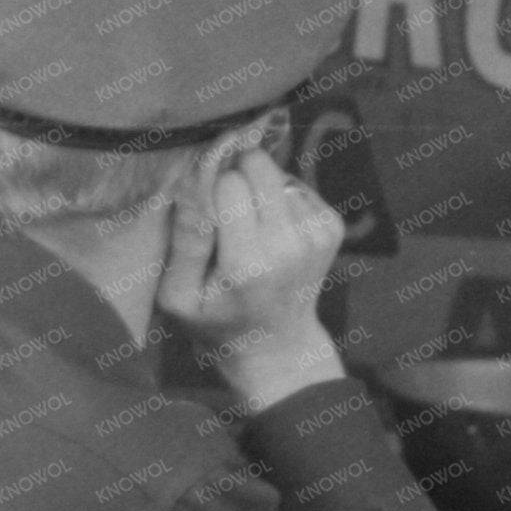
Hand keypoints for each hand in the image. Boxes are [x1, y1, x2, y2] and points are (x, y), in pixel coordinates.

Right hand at [158, 137, 346, 410]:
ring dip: (259, 192)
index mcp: (249, 263)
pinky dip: (279, 200)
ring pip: (277, 173)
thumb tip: (192, 180)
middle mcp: (291, 245)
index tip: (204, 212)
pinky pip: (296, 185)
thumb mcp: (178, 296)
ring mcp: (317, 234)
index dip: (210, 187)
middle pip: (259, 165)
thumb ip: (184, 240)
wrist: (276, 346)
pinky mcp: (332, 226)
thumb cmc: (215, 320)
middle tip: (226, 213)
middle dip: (237, 175)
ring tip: (249, 231)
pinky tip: (270, 233)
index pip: (229, 182)